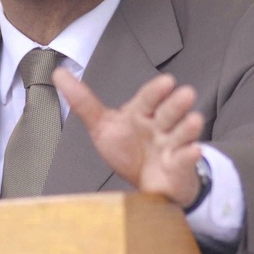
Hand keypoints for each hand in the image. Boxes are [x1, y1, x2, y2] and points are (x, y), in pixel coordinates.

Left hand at [52, 69, 204, 206]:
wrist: (148, 180)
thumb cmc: (128, 148)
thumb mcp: (103, 126)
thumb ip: (83, 102)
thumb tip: (59, 74)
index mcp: (142, 114)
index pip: (149, 98)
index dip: (157, 91)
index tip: (167, 81)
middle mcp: (160, 126)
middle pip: (169, 112)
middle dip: (177, 104)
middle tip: (186, 94)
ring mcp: (172, 145)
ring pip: (182, 133)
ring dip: (188, 127)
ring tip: (194, 120)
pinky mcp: (180, 166)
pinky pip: (185, 159)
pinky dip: (189, 155)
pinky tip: (193, 150)